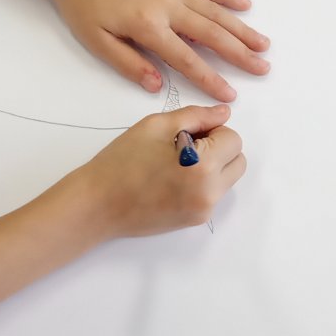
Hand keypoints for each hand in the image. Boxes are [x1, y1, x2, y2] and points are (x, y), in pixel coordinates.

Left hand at [43, 0, 269, 100]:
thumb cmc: (83, 6)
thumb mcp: (97, 42)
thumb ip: (130, 64)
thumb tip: (158, 87)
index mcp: (147, 26)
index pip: (186, 58)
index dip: (210, 78)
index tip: (230, 93)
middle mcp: (166, 5)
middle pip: (211, 33)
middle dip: (239, 53)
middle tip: (263, 68)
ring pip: (214, 10)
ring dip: (240, 27)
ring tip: (263, 43)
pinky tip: (244, 5)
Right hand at [73, 104, 245, 237]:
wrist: (98, 204)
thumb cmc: (122, 161)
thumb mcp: (157, 125)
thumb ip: (196, 116)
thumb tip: (224, 114)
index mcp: (203, 165)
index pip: (233, 139)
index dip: (212, 130)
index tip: (187, 133)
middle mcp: (209, 192)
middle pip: (238, 161)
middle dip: (219, 149)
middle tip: (185, 146)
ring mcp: (203, 210)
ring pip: (227, 179)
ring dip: (213, 167)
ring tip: (176, 164)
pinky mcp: (195, 221)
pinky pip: (212, 195)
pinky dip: (201, 184)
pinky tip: (171, 180)